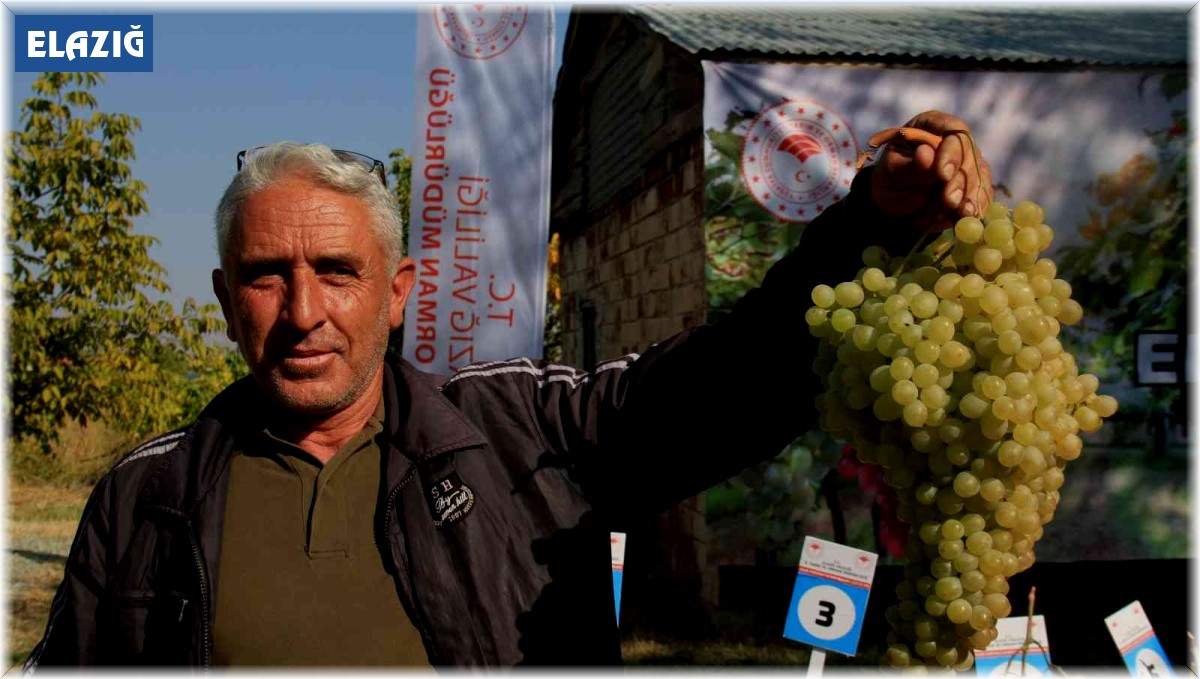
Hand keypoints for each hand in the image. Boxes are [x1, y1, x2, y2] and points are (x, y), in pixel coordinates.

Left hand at [868, 111, 992, 231]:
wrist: (895, 204)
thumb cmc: (890, 179)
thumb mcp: (893, 172)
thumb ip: (911, 166)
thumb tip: (925, 154)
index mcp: (932, 126)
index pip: (952, 129)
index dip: (951, 151)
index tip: (942, 173)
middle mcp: (954, 140)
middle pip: (969, 153)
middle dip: (961, 178)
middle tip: (949, 199)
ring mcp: (966, 162)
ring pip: (979, 173)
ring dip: (972, 193)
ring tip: (961, 211)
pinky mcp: (973, 183)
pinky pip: (982, 192)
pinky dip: (978, 205)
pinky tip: (970, 215)